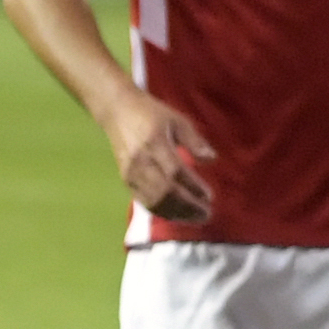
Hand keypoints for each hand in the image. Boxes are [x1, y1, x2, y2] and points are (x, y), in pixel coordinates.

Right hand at [105, 88, 218, 226]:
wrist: (117, 111)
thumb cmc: (151, 114)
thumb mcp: (177, 120)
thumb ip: (194, 140)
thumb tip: (212, 159)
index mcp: (154, 143)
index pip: (175, 172)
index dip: (193, 187)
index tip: (209, 196)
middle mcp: (140, 161)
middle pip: (164, 191)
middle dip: (187, 206)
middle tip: (206, 214)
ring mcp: (130, 172)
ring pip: (153, 200)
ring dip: (176, 213)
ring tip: (195, 217)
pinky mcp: (125, 180)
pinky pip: (144, 201)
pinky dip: (162, 211)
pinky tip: (178, 214)